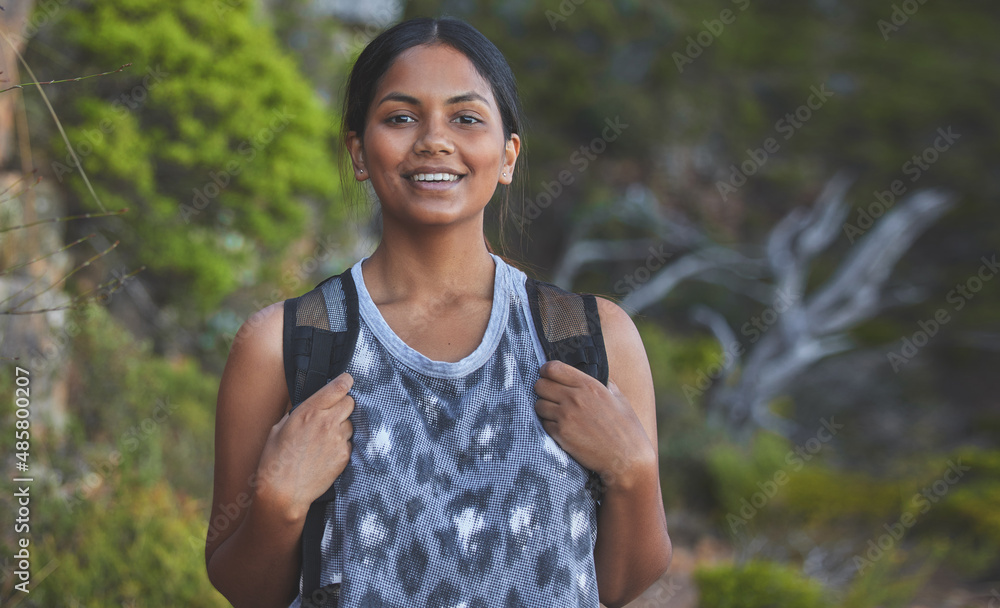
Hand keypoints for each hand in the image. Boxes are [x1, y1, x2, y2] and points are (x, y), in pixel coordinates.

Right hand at [254, 372, 354, 519]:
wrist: (282, 492)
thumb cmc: (275, 460)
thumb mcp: (280, 428)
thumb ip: (299, 413)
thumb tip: (311, 406)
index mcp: (308, 411)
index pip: (339, 387)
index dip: (346, 382)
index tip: (347, 381)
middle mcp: (326, 422)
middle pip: (351, 402)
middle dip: (344, 405)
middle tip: (333, 414)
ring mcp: (338, 439)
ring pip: (351, 423)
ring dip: (343, 427)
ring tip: (325, 439)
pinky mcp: (344, 456)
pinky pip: (349, 442)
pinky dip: (342, 445)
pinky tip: (326, 454)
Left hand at [534, 361, 655, 489]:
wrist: (627, 459)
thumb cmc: (627, 429)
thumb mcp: (620, 399)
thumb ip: (606, 384)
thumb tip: (599, 376)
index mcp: (589, 385)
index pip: (553, 368)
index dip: (547, 371)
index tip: (548, 376)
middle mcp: (575, 398)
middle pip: (540, 385)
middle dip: (543, 390)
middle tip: (551, 397)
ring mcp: (566, 416)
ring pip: (538, 405)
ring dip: (545, 409)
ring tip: (557, 414)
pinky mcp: (561, 434)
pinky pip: (544, 423)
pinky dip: (549, 425)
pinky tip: (562, 429)